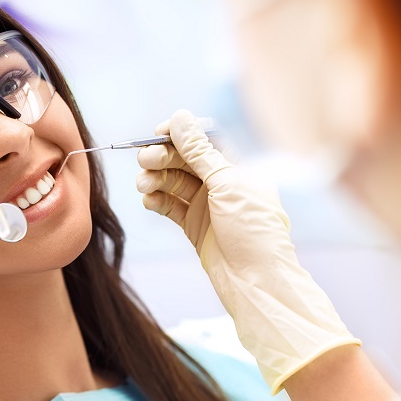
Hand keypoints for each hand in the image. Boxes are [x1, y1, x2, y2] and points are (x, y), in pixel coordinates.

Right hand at [136, 109, 357, 391]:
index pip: (205, 139)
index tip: (158, 132)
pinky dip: (157, 201)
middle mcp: (222, 183)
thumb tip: (180, 117)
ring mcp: (207, 205)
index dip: (181, 133)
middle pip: (185, 160)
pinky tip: (149, 201)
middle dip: (163, 157)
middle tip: (144, 160)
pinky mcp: (194, 226)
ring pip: (174, 182)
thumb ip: (200, 152)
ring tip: (144, 185)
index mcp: (238, 167)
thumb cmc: (253, 231)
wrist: (256, 283)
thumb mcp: (227, 184)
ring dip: (156, 179)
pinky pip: (170, 206)